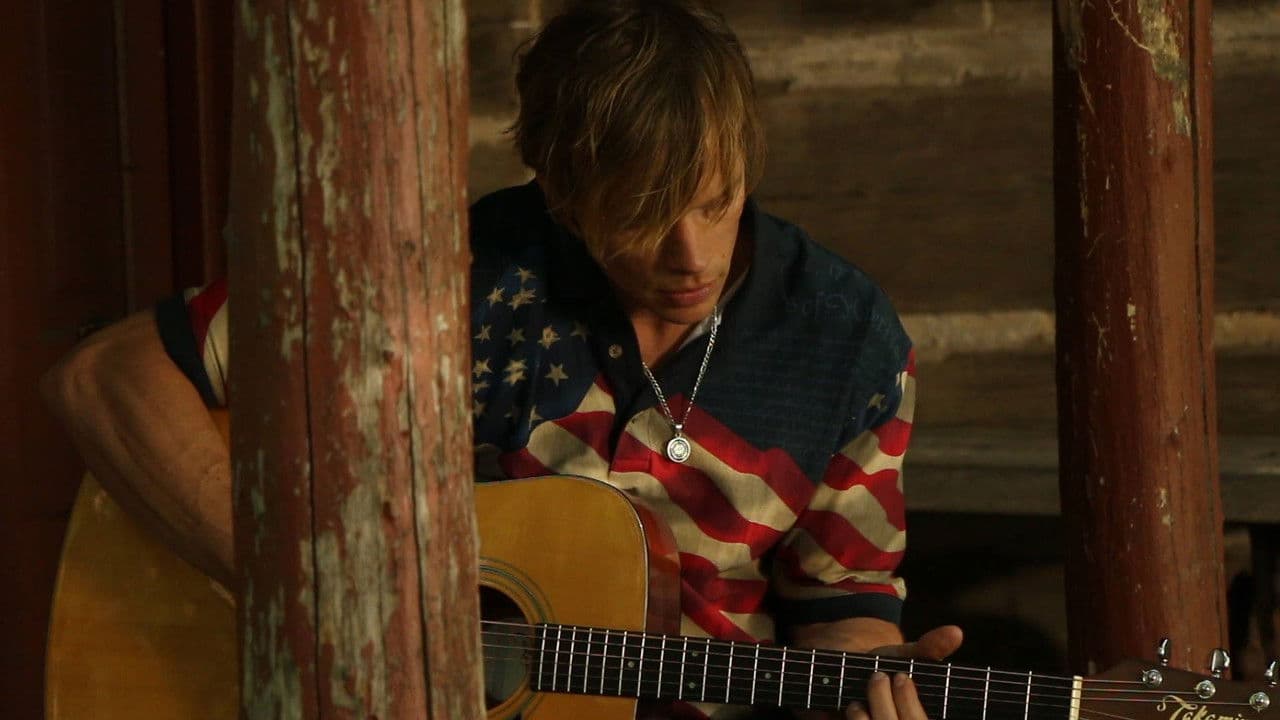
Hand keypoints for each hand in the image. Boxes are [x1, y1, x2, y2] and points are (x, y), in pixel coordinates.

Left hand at [845, 626, 962, 719]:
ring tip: (859, 697)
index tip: (900, 677)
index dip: (909, 702)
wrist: (843, 672)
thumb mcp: (906, 655)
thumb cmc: (883, 665)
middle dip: (882, 699)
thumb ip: (930, 647)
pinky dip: (843, 718)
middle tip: (877, 677)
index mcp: (915, 716)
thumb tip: (956, 631)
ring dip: (861, 712)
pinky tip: (848, 706)